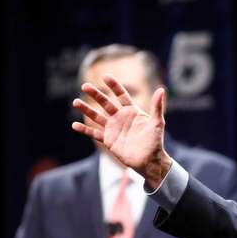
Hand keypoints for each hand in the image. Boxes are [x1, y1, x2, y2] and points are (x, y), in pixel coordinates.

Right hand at [71, 74, 171, 188]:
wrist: (149, 160)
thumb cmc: (155, 141)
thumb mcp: (157, 123)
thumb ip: (157, 106)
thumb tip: (162, 89)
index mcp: (132, 111)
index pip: (121, 95)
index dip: (114, 86)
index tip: (105, 76)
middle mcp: (120, 118)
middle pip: (106, 103)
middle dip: (96, 94)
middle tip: (85, 86)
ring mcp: (113, 128)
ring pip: (97, 116)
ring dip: (86, 109)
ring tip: (75, 102)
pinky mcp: (108, 140)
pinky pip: (94, 133)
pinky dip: (84, 130)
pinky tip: (74, 125)